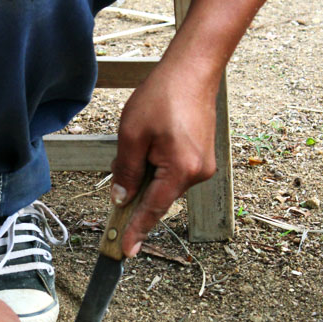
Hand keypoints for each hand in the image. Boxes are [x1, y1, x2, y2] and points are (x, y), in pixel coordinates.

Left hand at [110, 62, 217, 256]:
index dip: (136, 231)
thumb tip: (121, 198)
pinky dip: (157, 168)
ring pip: (165, 185)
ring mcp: (204, 166)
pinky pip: (173, 173)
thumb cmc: (163, 96)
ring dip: (147, 176)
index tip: (125, 251)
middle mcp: (198, 174)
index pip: (153, 210)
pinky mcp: (202, 157)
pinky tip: (151, 143)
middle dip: (136, 192)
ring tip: (140, 143)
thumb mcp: (132, 135)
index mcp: (181, 170)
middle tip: (119, 176)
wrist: (192, 70)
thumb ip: (125, 171)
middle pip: (158, 198)